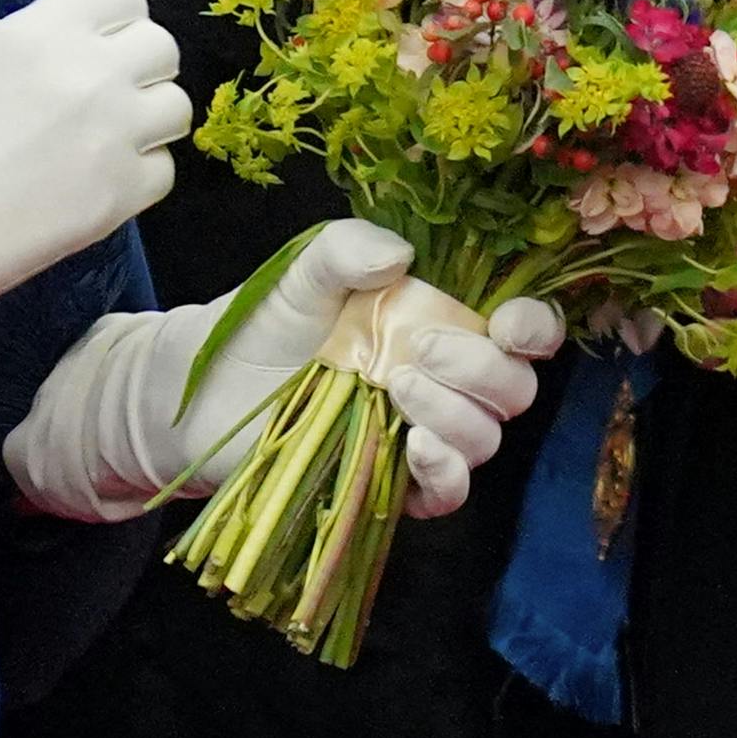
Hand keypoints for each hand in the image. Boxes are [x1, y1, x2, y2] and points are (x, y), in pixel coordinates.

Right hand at [0, 0, 186, 377]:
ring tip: (109, 142)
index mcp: (39, 33)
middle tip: (106, 95)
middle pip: (161, 47)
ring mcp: (110, 138)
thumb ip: (7, 44)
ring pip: (176, 108)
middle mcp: (88, 75)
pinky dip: (140, 176)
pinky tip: (100, 184)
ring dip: (147, 121)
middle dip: (138, 67)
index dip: (111, 19)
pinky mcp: (117, 199)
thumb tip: (46, 46)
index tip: (94, 44)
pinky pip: (163, 172)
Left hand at [6, 220, 560, 521]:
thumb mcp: (302, 269)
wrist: (202, 390)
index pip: (520, 331)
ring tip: (392, 388)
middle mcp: (442, 378)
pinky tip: (411, 446)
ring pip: (486, 439)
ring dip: (454, 415)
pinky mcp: (390, 483)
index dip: (534, 330)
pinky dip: (444, 472)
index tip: (510, 325)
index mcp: (438, 320)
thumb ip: (348, 246)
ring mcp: (419, 432)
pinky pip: (448, 492)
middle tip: (415, 350)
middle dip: (481, 369)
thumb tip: (403, 257)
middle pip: (512, 388)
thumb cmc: (260, 322)